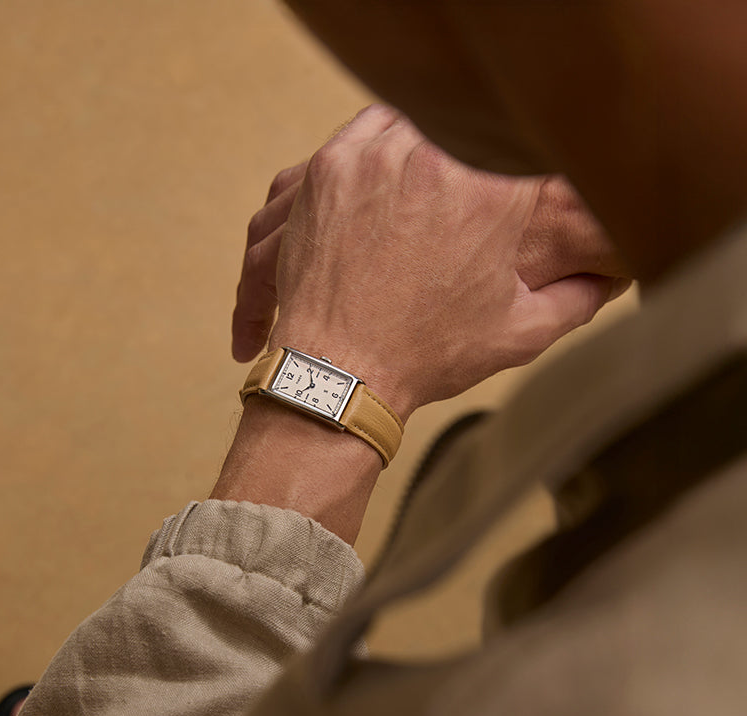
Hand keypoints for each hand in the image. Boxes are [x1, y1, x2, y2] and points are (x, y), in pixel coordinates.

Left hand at [232, 104, 630, 419]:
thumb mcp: (518, 335)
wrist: (340, 370)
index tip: (512, 195)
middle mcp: (436, 158)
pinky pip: (365, 131)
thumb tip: (608, 280)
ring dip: (430, 148)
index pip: (524, 148)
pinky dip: (382, 147)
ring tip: (429, 192)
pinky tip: (389, 179)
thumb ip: (577, 299)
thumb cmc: (427, 354)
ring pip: (418, 121)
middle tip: (466, 200)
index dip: (524, 169)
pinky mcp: (330, 168)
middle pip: (468, 130)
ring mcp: (376, 158)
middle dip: (474, 161)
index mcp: (494, 192)